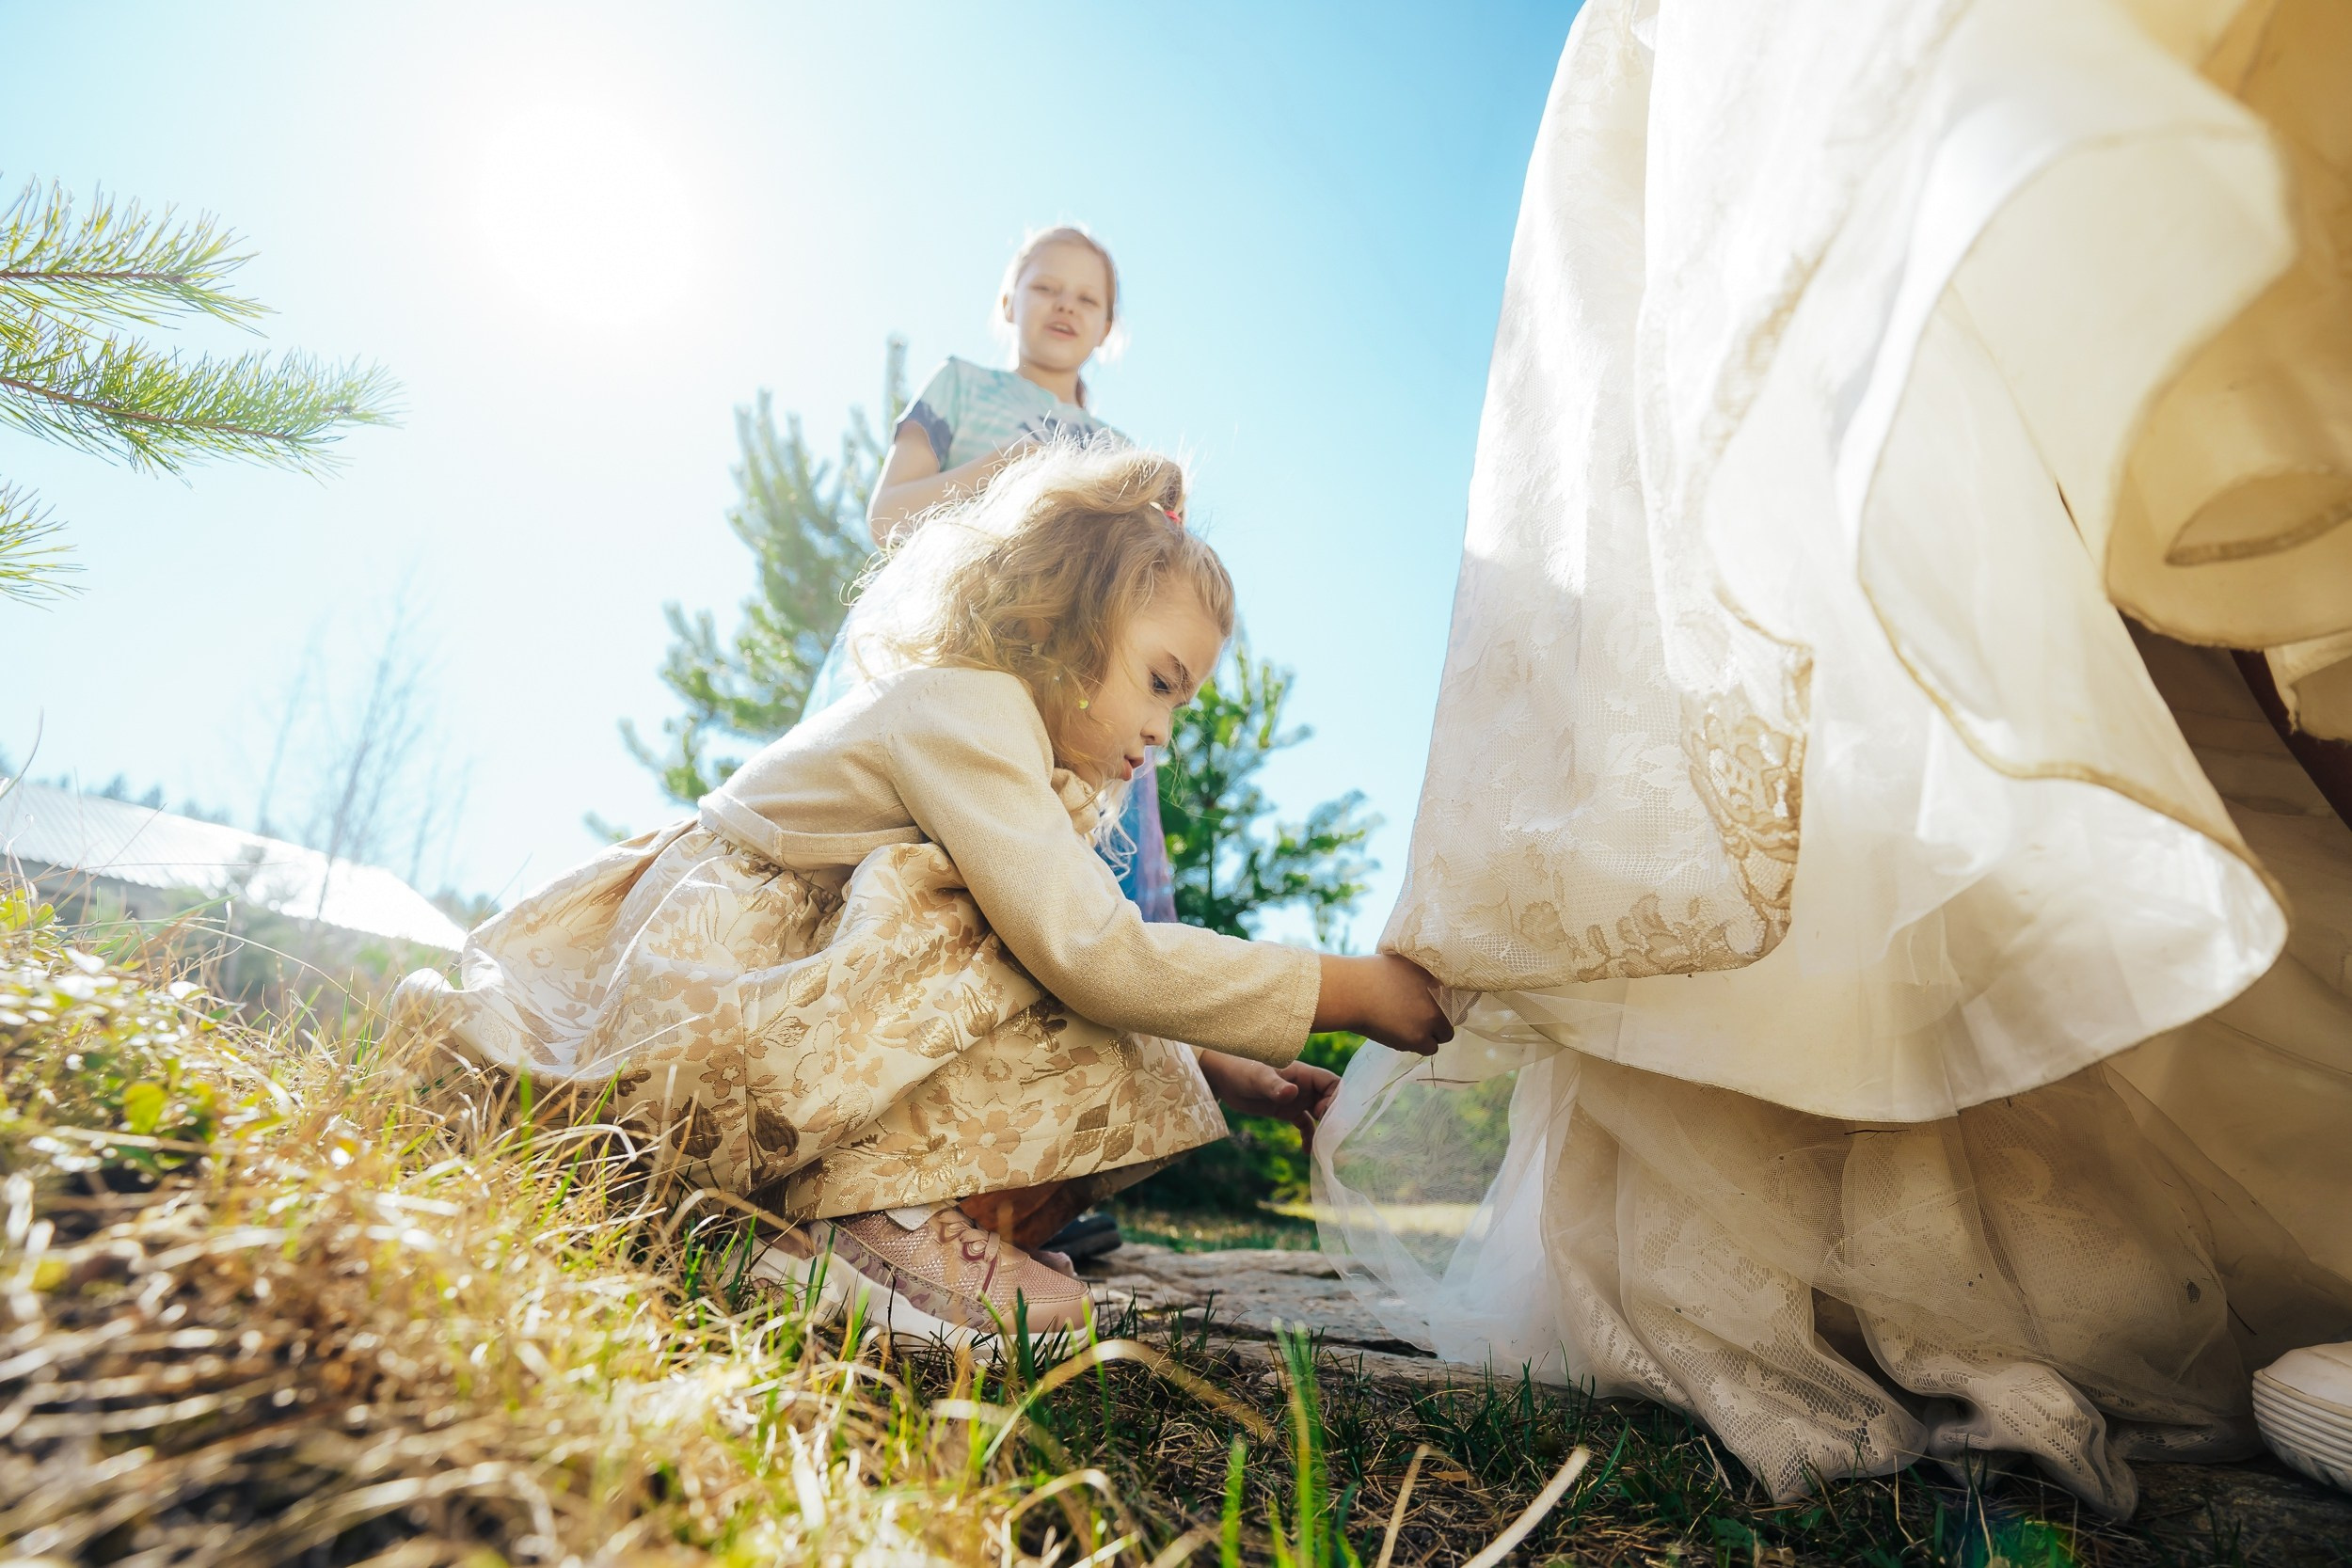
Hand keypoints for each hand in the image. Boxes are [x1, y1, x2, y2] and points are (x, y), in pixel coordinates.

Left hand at [1195, 1051, 1342, 1145]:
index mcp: (1304, 1073)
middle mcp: (1304, 1086)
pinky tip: (1307, 1151)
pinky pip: (1305, 1125)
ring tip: (1325, 1148)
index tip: (1323, 1114)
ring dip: (1324, 1129)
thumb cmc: (1241, 1070)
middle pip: (1332, 1100)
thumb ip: (1275, 1085)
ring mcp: (1297, 1099)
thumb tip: (1292, 1093)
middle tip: (1329, 1137)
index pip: (1333, 1083)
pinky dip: (1309, 1137)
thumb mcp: (1258, 1078)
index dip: (1336, 1099)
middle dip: (1334, 1118)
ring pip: (1320, 1114)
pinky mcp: (1286, 1111)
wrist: (1223, 1078)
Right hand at [1313, 954, 1452, 1055]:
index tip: (1432, 1007)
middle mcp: (1437, 1002)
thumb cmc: (1369, 973)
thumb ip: (1421, 971)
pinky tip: (1401, 1035)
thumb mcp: (1402, 962)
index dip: (1443, 1005)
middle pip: (1450, 1023)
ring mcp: (1429, 1021)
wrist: (1350, 992)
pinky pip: (1426, 1049)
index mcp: (1436, 979)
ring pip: (1440, 1038)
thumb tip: (1430, 979)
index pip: (1455, 1000)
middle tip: (1420, 1020)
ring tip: (1408, 1028)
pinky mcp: (1416, 1039)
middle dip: (1438, 1024)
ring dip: (1428, 1036)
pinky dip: (1416, 1045)